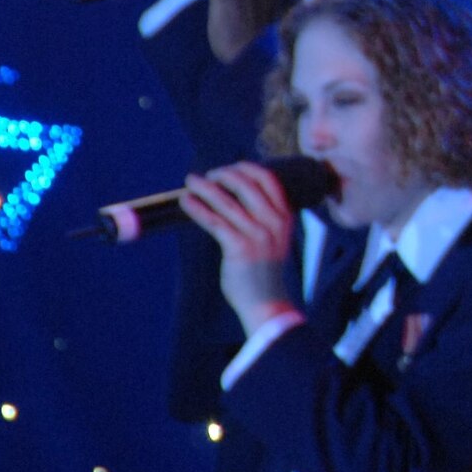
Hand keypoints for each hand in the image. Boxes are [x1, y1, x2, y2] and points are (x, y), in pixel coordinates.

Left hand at [180, 162, 299, 335]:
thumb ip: (262, 219)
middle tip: (207, 176)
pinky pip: (214, 221)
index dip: (247, 168)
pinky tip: (186, 202)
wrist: (267, 303)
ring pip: (226, 201)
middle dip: (224, 175)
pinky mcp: (239, 247)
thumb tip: (232, 198)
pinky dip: (197, 208)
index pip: (268, 180)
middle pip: (246, 185)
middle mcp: (273, 222)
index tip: (230, 168)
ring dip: (205, 187)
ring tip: (191, 181)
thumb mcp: (273, 239)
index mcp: (285, 217)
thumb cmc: (265, 273)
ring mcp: (257, 234)